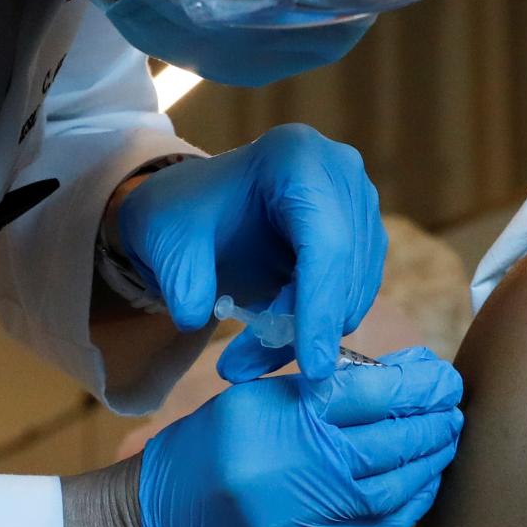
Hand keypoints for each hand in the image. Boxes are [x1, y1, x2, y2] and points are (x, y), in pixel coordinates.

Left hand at [109, 124, 384, 378]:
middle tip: (243, 368)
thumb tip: (195, 317)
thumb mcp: (164, 239)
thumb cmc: (182, 214)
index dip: (321, 306)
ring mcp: (359, 202)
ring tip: (245, 356)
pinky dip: (315, 324)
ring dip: (307, 332)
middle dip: (306, 329)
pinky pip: (351, 293)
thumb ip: (180, 277)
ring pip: (353, 289)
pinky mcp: (362, 235)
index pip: (325, 241)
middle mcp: (341, 172)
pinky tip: (270, 335)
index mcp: (296, 157)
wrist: (194, 205)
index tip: (312, 369)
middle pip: (346, 269)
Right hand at [135, 348, 462, 526]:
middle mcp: (303, 470)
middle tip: (454, 400)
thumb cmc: (203, 454)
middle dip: (433, 417)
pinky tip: (426, 479)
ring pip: (398, 486)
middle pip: (392, 439)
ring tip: (448, 435)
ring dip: (432, 458)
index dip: (415, 381)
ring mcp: (315, 521)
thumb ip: (318, 390)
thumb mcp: (251, 401)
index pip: (371, 392)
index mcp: (284, 420)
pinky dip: (413, 501)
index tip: (437, 371)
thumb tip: (391, 380)